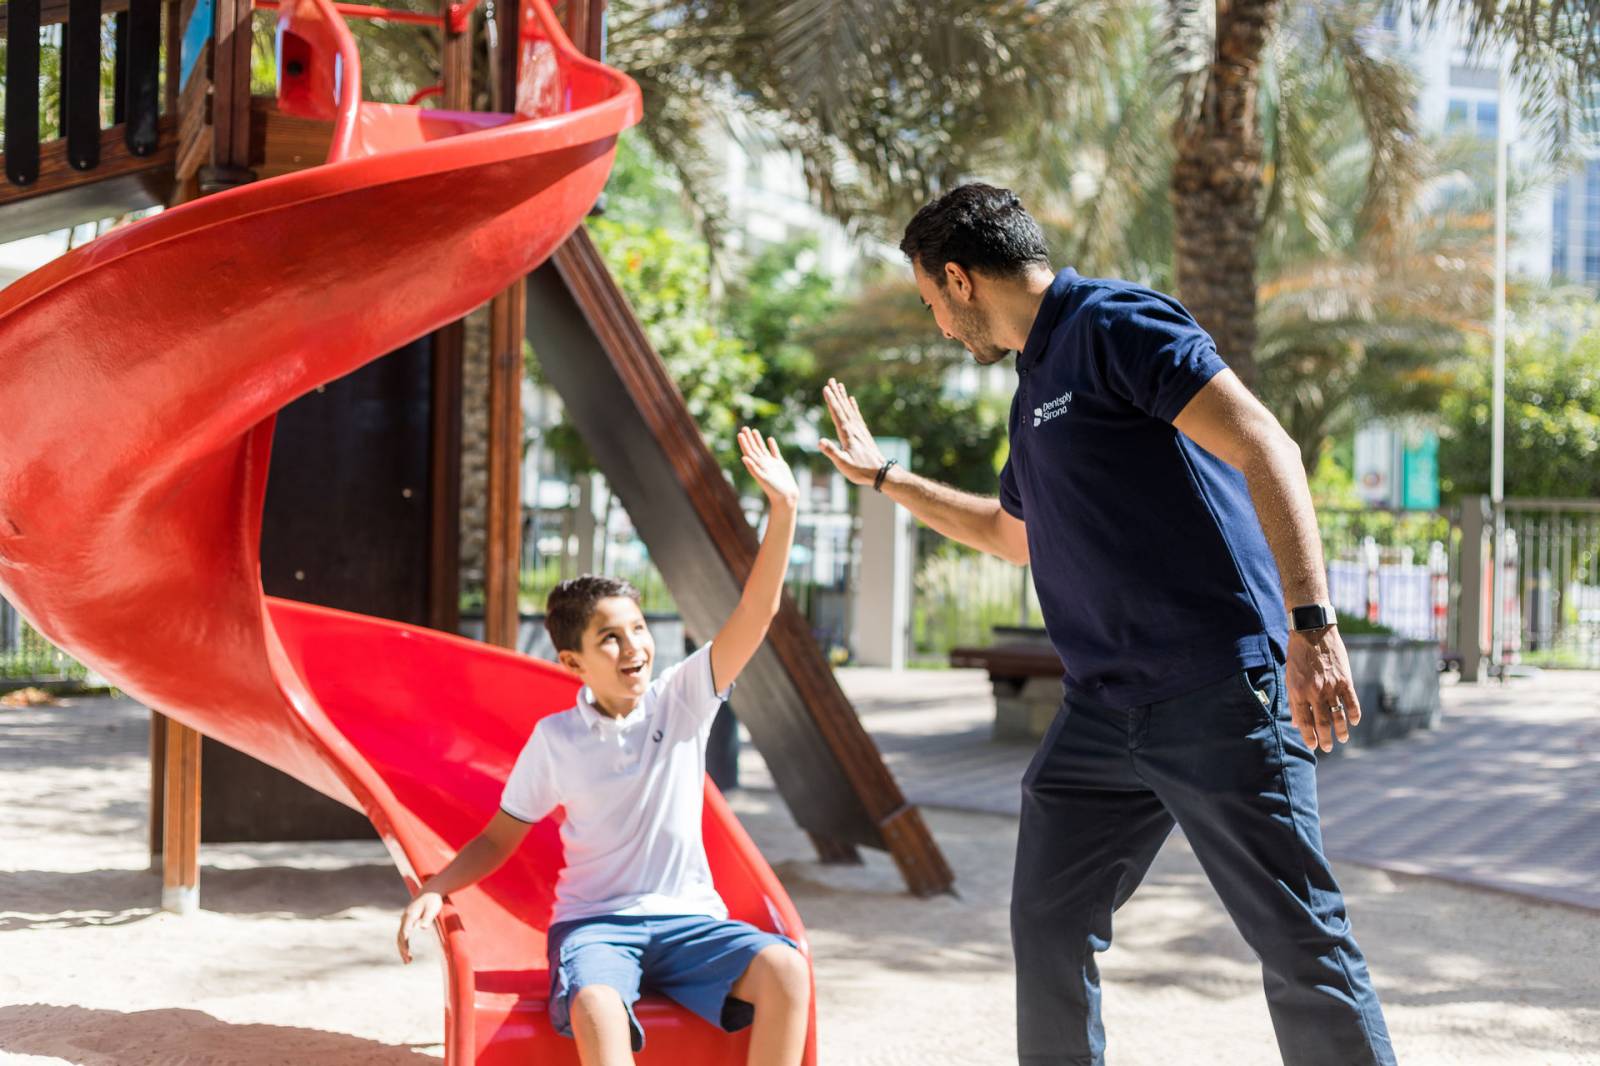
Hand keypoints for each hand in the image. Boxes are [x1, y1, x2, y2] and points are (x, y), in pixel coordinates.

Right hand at [397, 890, 442, 963]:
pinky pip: (403, 934)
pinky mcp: (408, 921)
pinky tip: (408, 951)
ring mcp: (405, 919)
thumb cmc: (433, 900)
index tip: (407, 953)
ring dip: (402, 949)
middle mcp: (405, 918)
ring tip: (408, 961)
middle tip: (408, 961)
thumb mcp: (432, 908)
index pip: (404, 932)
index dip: (405, 943)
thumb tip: (422, 928)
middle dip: (403, 949)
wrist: (431, 890)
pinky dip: (404, 944)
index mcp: (410, 915)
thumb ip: (427, 918)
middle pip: (400, 936)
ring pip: (400, 936)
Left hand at [738, 427, 797, 507]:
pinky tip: (770, 439)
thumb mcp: (762, 478)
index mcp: (757, 466)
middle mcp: (763, 464)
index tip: (740, 434)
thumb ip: (753, 468)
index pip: (748, 452)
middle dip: (749, 438)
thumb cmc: (774, 490)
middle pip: (754, 448)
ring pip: (763, 449)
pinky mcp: (780, 465)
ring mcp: (771, 464)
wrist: (786, 496)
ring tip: (754, 430)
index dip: (744, 443)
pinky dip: (772, 445)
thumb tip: (743, 457)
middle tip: (744, 427)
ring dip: (758, 440)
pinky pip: (775, 452)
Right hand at [817, 378, 885, 486]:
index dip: (831, 400)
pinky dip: (853, 406)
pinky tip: (852, 400)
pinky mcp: (863, 433)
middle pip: (843, 407)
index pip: (837, 413)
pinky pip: (857, 415)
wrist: (881, 473)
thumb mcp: (843, 464)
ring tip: (840, 385)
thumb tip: (819, 441)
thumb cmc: (861, 470)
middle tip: (831, 380)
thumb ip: (831, 452)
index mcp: (847, 434)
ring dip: (844, 397)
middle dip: (836, 393)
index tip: (825, 388)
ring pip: (850, 409)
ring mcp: (860, 430)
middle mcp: (854, 428)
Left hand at [1285, 627, 1361, 752]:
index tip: (1312, 746)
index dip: (1308, 737)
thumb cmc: (1297, 656)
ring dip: (1341, 730)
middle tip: (1328, 747)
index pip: (1303, 722)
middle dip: (1325, 738)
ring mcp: (1331, 687)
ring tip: (1342, 739)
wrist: (1312, 632)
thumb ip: (1293, 701)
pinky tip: (1354, 722)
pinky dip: (1354, 714)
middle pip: (1321, 723)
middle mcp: (1314, 692)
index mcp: (1297, 692)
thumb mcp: (1289, 678)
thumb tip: (1295, 723)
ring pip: (1338, 716)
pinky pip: (1352, 702)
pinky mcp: (1345, 680)